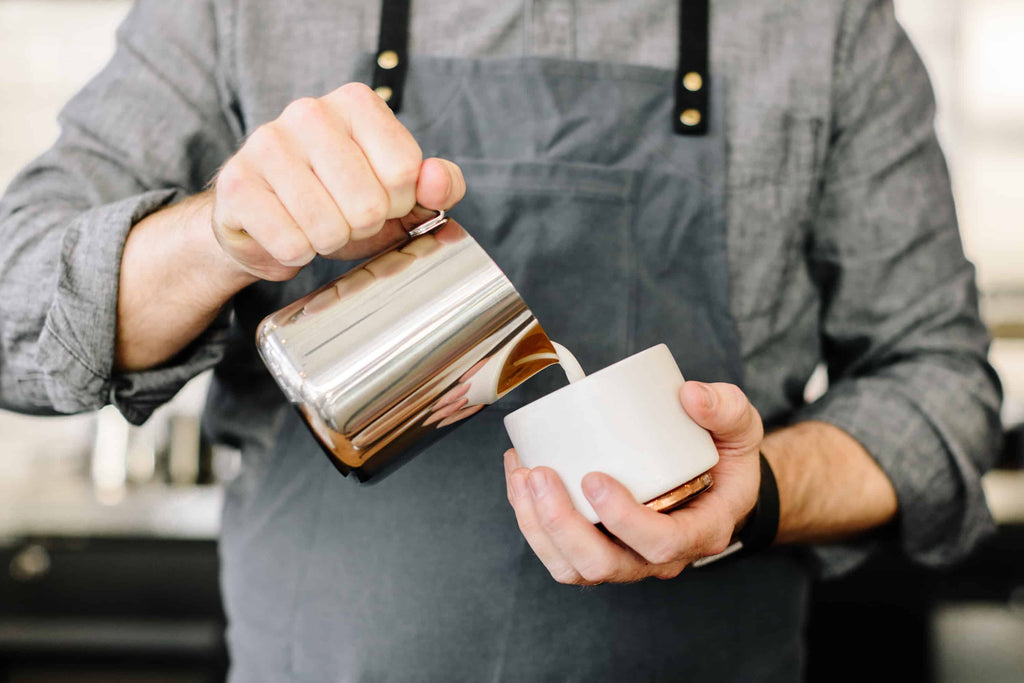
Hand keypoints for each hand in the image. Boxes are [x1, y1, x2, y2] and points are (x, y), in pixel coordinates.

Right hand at [211, 82, 465, 280]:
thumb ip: (439, 184)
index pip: (405, 171)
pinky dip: (296, 253)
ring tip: (316, 225)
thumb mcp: (400, 193)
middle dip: (362, 226)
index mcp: (356, 103)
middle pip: (368, 203)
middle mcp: (309, 112)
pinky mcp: (236, 183)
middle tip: (343, 216)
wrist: (266, 222)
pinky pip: (291, 243)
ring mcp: (267, 144)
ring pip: (328, 227)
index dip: (398, 202)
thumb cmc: (340, 201)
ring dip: (328, 242)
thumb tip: (437, 181)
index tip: (379, 197)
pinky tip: (288, 234)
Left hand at [504, 381, 763, 583]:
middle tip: (540, 474)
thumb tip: (690, 394)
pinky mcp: (600, 547)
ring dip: (538, 526)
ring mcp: (627, 557)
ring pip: (573, 568)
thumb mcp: (740, 430)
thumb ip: (726, 407)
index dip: (623, 519)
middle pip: (604, 566)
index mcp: (700, 531)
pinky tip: (519, 477)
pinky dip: (531, 521)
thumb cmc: (726, 459)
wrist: (716, 483)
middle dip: (562, 524)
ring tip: (522, 475)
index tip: (594, 478)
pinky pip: (559, 554)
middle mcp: (660, 557)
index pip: (661, 544)